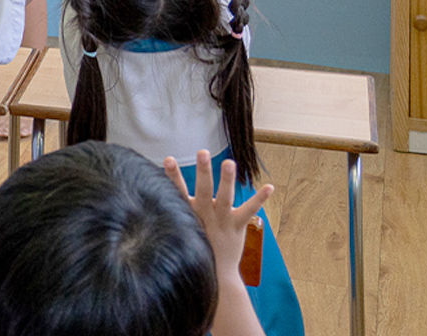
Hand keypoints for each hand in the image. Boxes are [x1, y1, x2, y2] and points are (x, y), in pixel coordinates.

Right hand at [165, 151, 271, 280]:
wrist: (216, 274)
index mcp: (189, 213)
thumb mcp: (183, 227)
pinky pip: (249, 211)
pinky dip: (260, 199)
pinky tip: (270, 186)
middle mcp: (205, 215)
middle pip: (203, 190)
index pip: (178, 191)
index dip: (172, 175)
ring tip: (229, 162)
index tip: (169, 159)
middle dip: (202, 171)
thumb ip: (176, 208)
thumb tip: (156, 189)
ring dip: (227, 179)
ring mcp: (222, 221)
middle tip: (202, 152)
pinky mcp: (237, 227)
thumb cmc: (196, 244)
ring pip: (225, 197)